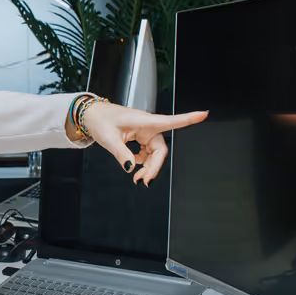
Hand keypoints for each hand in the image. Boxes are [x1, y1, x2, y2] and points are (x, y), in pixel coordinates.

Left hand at [77, 101, 207, 185]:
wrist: (91, 116)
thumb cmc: (101, 120)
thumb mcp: (109, 138)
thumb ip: (121, 153)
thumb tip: (131, 167)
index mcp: (144, 121)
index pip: (170, 121)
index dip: (188, 119)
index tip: (203, 114)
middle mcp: (148, 126)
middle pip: (160, 149)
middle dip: (154, 166)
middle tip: (143, 180)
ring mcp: (144, 132)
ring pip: (155, 153)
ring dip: (148, 167)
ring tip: (137, 177)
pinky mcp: (140, 137)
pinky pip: (147, 153)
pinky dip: (142, 162)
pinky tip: (133, 166)